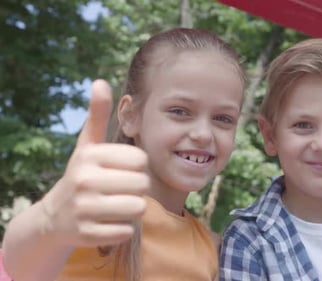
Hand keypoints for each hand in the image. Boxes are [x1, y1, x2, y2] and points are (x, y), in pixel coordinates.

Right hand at [40, 79, 149, 246]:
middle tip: (120, 189)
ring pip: (138, 208)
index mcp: (89, 156)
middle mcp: (84, 181)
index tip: (121, 169)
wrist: (56, 216)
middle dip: (137, 188)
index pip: (141, 159)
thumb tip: (100, 82)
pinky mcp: (87, 235)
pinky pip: (127, 231)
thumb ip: (97, 115)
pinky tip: (107, 221)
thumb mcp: (87, 145)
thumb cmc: (83, 174)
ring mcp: (84, 210)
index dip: (137, 166)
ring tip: (116, 204)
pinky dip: (123, 228)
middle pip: (142, 184)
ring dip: (132, 208)